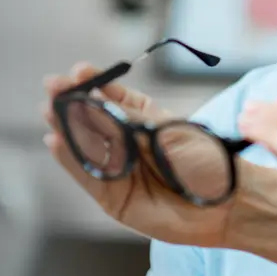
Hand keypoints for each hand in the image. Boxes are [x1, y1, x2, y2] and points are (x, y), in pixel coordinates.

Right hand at [41, 64, 234, 247]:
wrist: (226, 203)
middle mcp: (126, 144)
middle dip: (70, 104)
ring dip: (65, 129)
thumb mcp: (165, 132)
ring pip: (85, 147)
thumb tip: (93, 101)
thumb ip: (128, 122)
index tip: (78, 72)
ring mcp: (118, 171)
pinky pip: (87, 177)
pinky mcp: (114, 198)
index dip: (92, 84)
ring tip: (50, 111)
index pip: (109, 98)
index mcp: (141, 120)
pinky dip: (70, 159)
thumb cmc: (205, 161)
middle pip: (90, 122)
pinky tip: (56, 141)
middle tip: (53, 89)